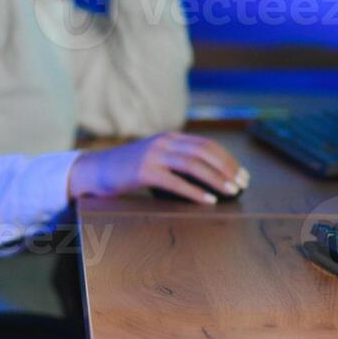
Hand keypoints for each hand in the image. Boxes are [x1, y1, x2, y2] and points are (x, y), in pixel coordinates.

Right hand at [68, 132, 248, 204]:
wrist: (94, 171)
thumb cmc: (127, 170)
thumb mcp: (154, 157)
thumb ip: (176, 160)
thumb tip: (208, 176)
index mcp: (169, 137)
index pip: (207, 144)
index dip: (228, 159)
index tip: (242, 174)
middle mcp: (164, 142)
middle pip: (205, 152)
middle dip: (228, 168)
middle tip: (243, 184)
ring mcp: (153, 156)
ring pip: (194, 164)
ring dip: (217, 179)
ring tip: (232, 192)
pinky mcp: (144, 172)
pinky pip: (176, 182)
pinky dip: (195, 192)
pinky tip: (208, 201)